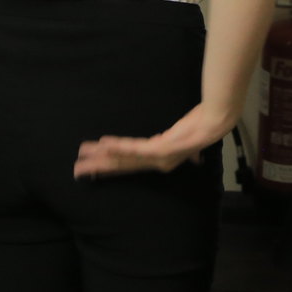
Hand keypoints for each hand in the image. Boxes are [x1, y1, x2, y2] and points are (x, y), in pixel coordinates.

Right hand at [74, 104, 232, 178]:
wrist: (213, 122)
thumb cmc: (199, 126)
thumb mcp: (181, 136)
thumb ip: (169, 142)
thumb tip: (169, 145)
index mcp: (159, 162)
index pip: (128, 167)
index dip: (109, 169)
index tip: (91, 170)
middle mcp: (157, 164)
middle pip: (121, 167)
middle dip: (98, 168)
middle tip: (77, 170)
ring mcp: (159, 158)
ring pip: (124, 159)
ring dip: (102, 158)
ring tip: (85, 157)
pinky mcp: (162, 148)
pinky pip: (136, 148)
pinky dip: (119, 147)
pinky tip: (105, 145)